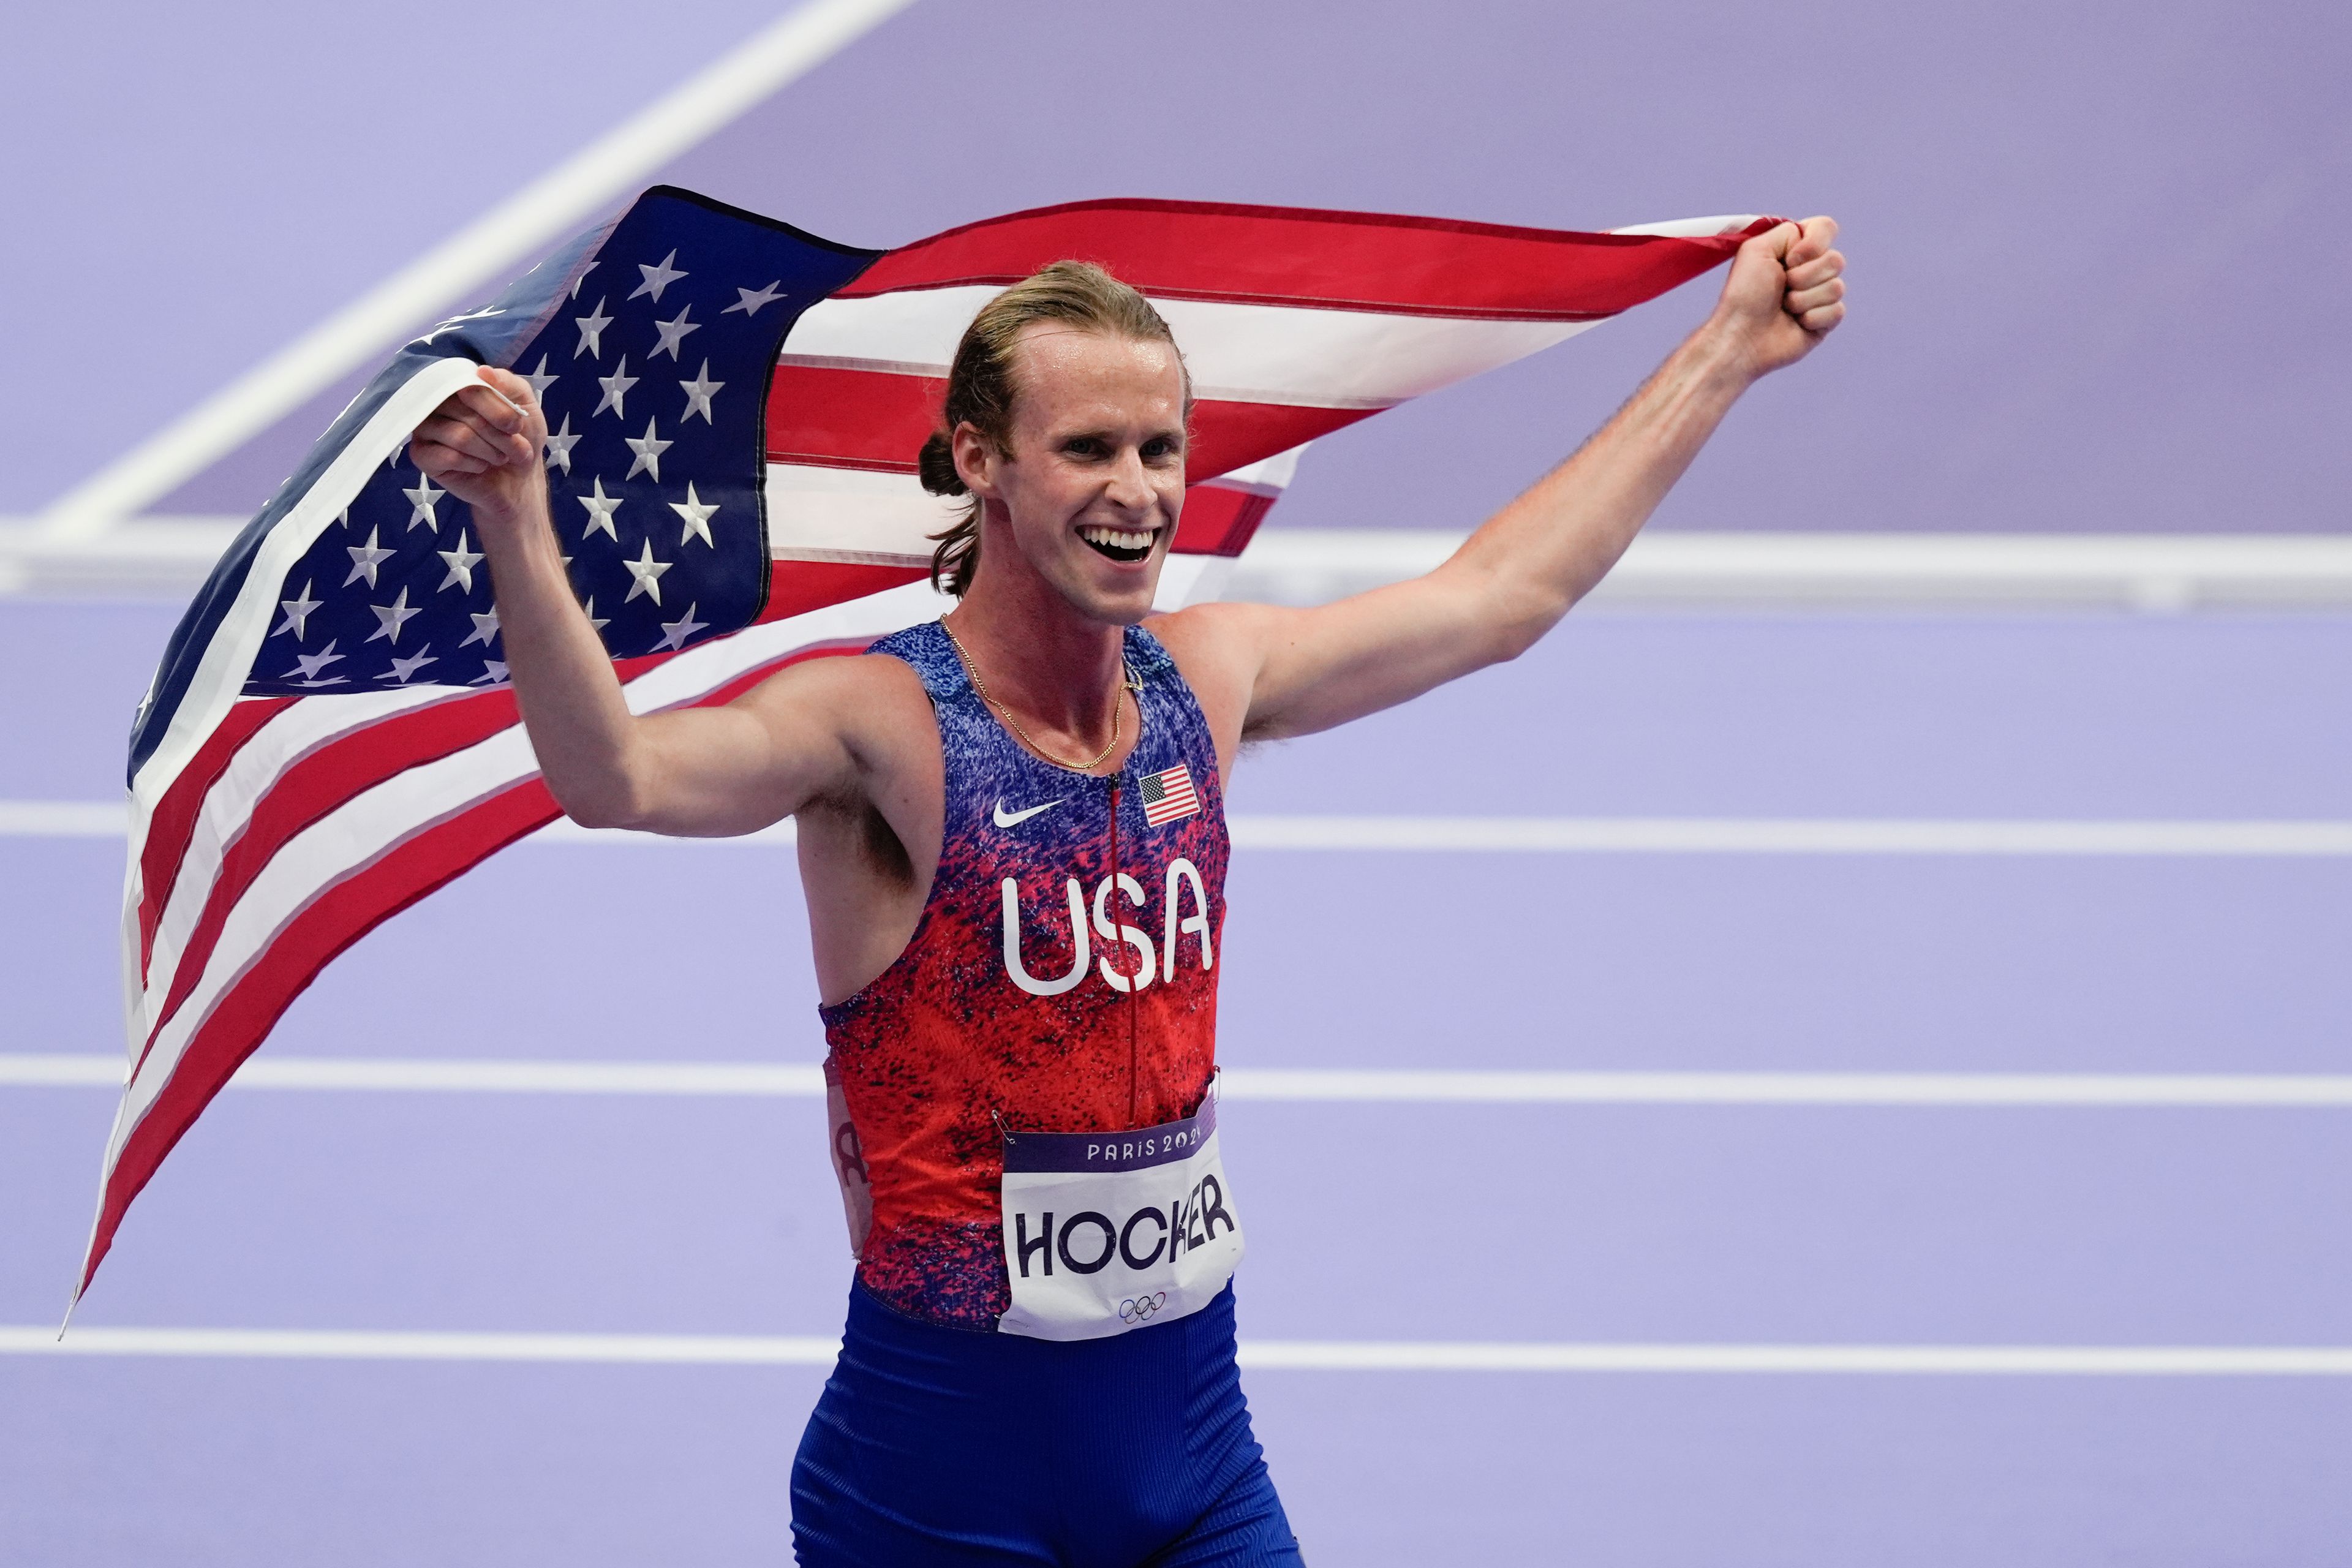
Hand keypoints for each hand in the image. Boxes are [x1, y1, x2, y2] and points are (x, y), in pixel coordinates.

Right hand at [409, 366, 547, 528]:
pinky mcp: (422, 455)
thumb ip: (508, 383)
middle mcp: (436, 401)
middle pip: (465, 411)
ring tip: (500, 457)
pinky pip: (448, 457)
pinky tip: (481, 466)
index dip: (496, 407)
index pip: (468, 384)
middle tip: (516, 447)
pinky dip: (474, 464)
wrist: (519, 481)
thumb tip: (482, 370)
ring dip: (490, 451)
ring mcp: (425, 428)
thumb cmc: (520, 438)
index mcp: (458, 384)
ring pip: (459, 435)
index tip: (516, 425)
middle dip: (499, 434)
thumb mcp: (526, 405)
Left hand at [1707, 216, 1845, 380]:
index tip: (1789, 260)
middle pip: (1836, 260)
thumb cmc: (1744, 294)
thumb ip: (1788, 231)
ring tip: (1784, 308)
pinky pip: (1837, 311)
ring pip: (1837, 287)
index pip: (1826, 228)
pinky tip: (1796, 323)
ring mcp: (1820, 296)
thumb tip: (1812, 239)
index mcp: (1796, 249)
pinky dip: (1812, 318)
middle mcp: (1812, 270)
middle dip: (1804, 276)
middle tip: (1782, 288)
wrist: (1742, 335)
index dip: (1813, 244)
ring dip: (1803, 299)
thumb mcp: (1757, 250)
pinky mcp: (1825, 321)